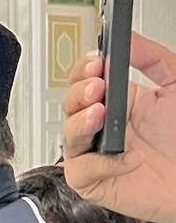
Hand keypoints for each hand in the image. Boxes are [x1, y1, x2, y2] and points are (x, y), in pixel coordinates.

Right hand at [62, 34, 175, 222]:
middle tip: (96, 88)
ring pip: (68, 137)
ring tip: (99, 115)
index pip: (85, 81)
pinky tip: (131, 156)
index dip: (83, 71)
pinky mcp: (95, 182)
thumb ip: (155, 60)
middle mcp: (103, 128)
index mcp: (119, 103)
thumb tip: (129, 39)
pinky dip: (104, 163)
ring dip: (79, 124)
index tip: (95, 63)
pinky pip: (83, 171)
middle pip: (70, 106)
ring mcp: (96, 155)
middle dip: (77, 94)